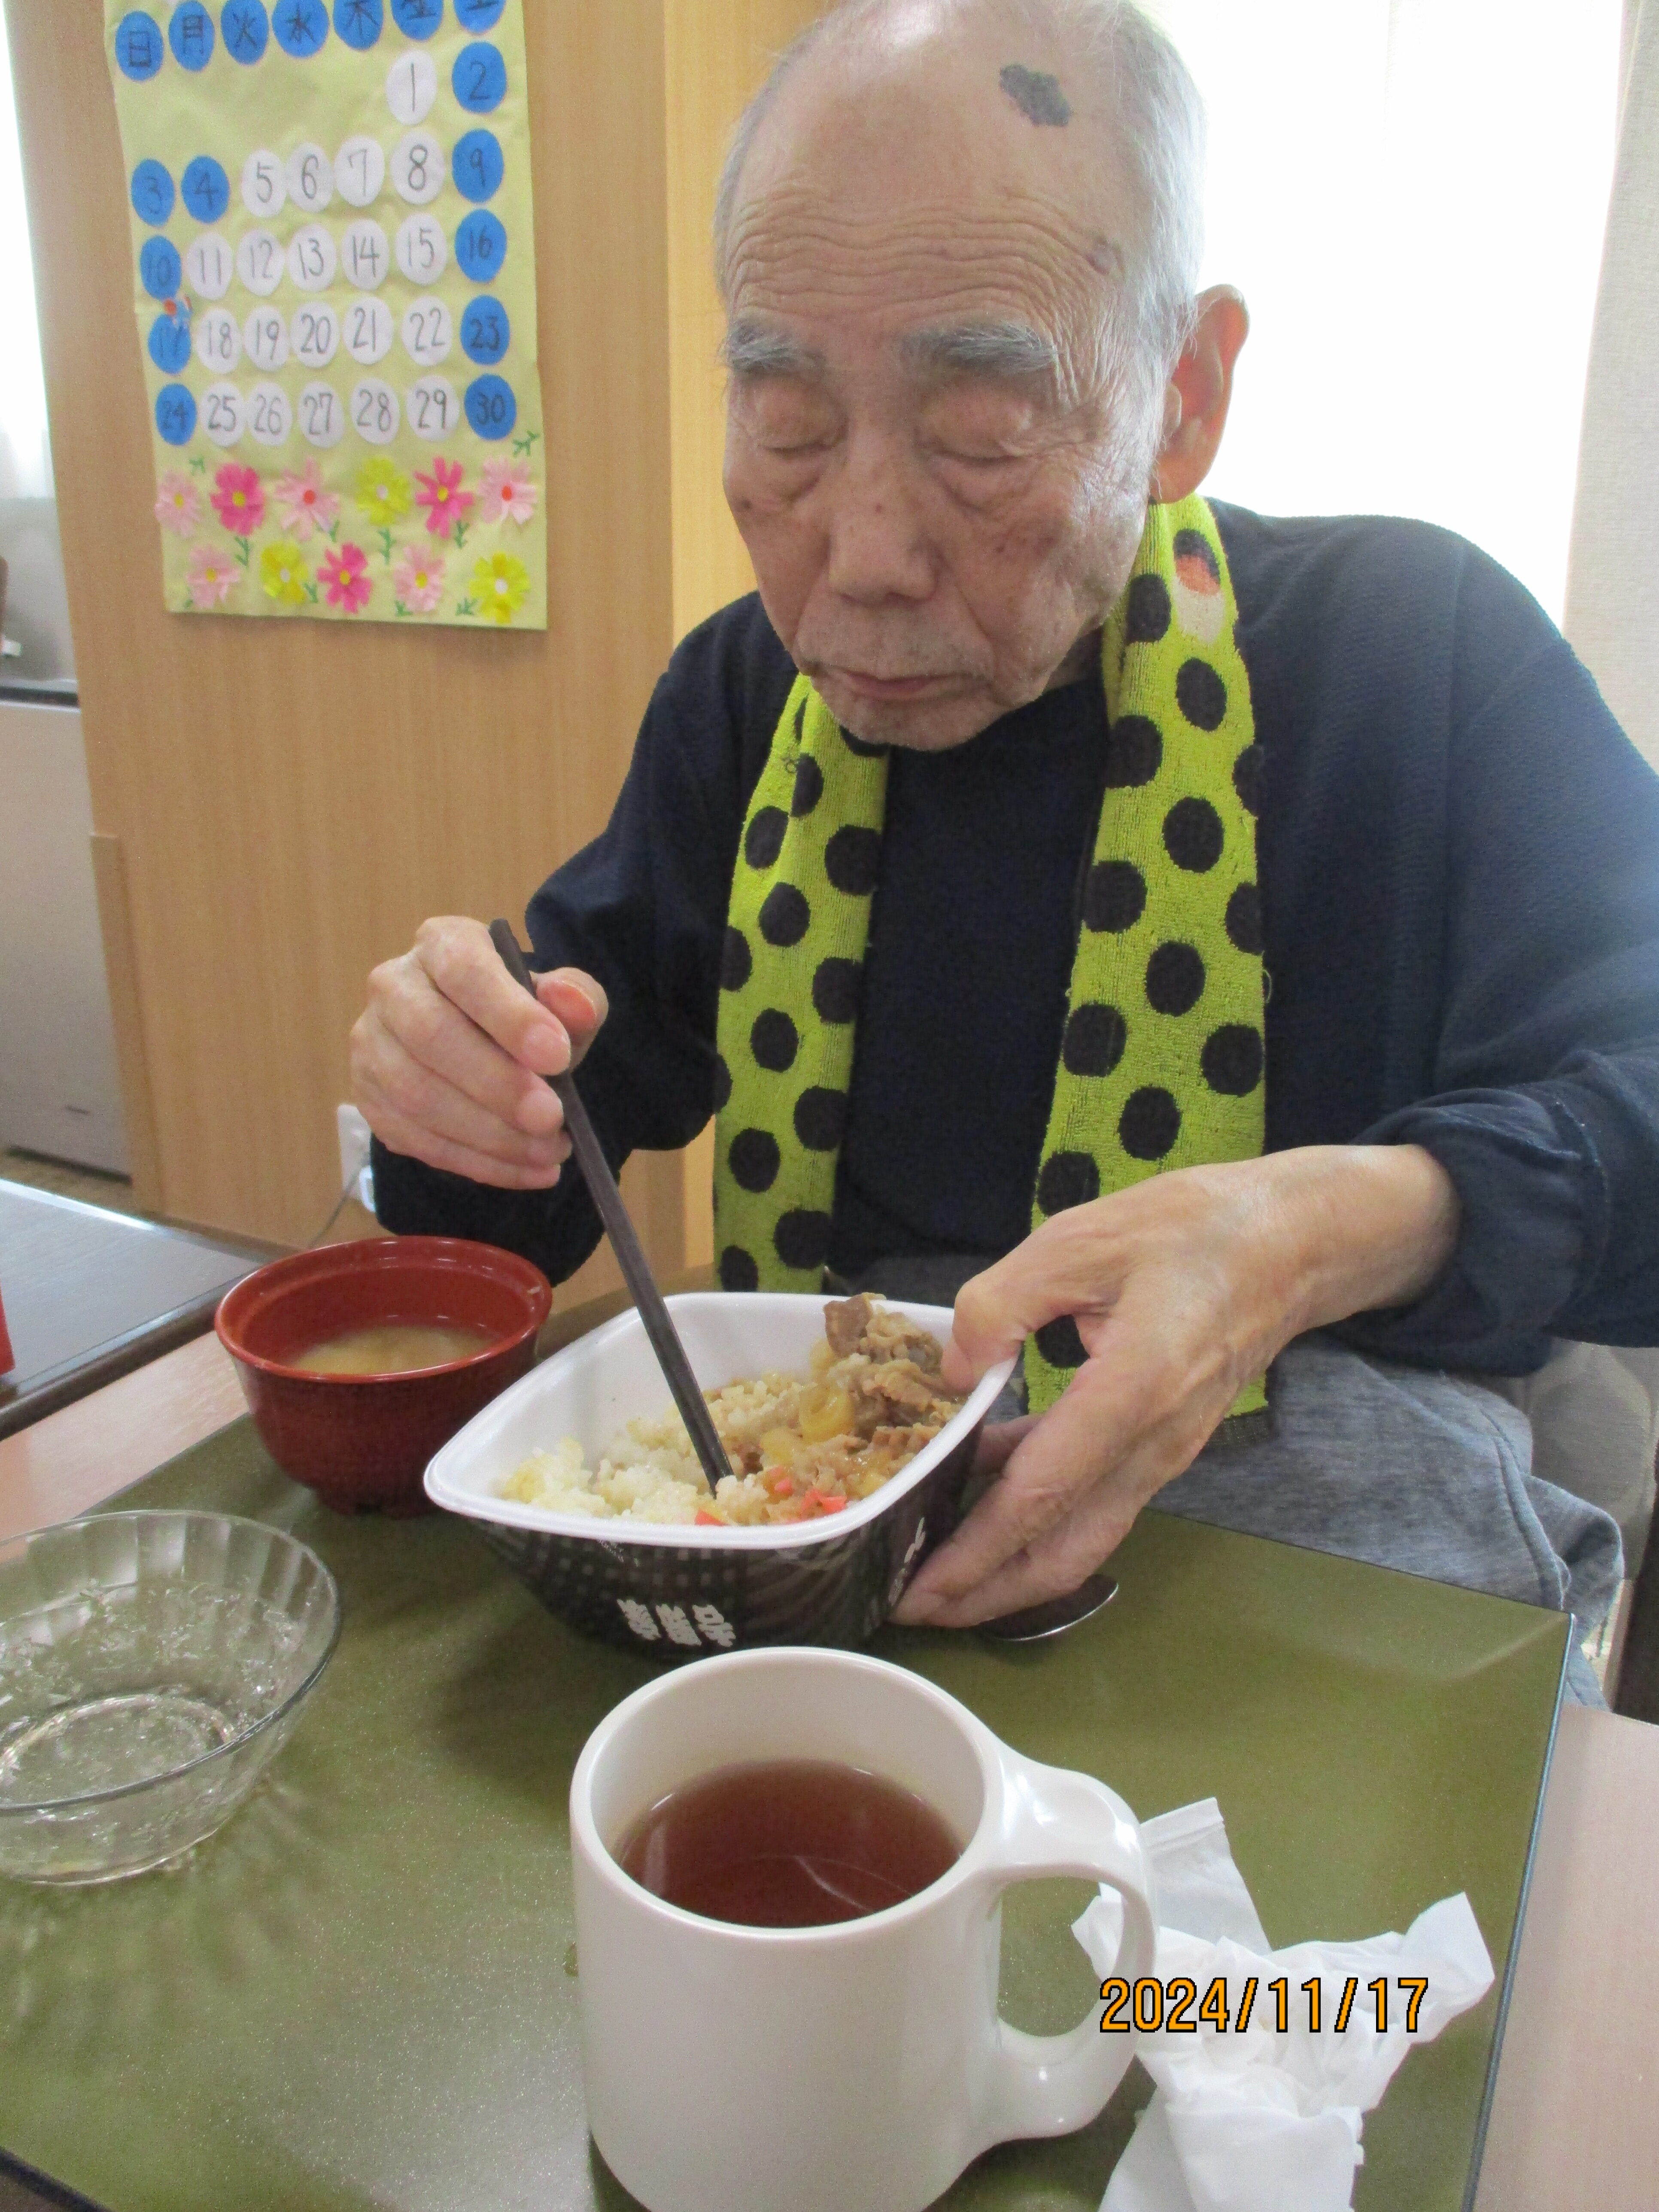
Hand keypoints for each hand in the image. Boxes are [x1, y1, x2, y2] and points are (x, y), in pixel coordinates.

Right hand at [350, 915, 607, 1188]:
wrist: (484, 1045)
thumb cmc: (523, 1016)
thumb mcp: (561, 1000)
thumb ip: (575, 999)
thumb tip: (575, 1006)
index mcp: (441, 944)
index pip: (465, 970)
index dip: (509, 1015)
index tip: (557, 1057)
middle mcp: (392, 987)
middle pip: (430, 1036)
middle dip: (497, 1085)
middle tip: (552, 1119)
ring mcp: (372, 1045)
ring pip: (417, 1096)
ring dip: (489, 1134)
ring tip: (550, 1151)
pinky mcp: (370, 1099)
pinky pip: (415, 1139)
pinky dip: (476, 1162)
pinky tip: (526, 1171)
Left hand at [893, 1145, 1457, 1628]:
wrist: (1292, 1243)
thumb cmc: (1190, 1230)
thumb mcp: (1078, 1240)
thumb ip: (1001, 1303)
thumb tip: (956, 1370)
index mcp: (1132, 1391)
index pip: (1041, 1496)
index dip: (974, 1552)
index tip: (917, 1588)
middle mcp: (1153, 1443)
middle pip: (1065, 1551)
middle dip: (986, 1593)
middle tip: (911, 1607)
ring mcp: (1163, 1451)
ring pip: (1082, 1537)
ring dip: (1009, 1565)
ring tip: (933, 1568)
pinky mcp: (1162, 1444)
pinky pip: (1096, 1499)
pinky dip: (1039, 1516)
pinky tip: (981, 1493)